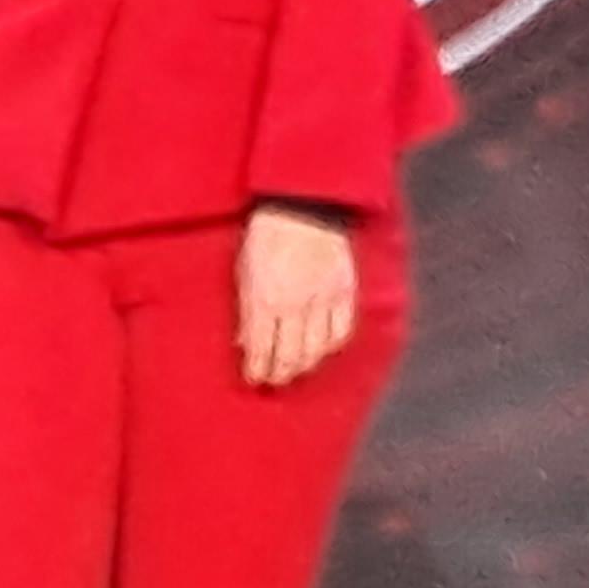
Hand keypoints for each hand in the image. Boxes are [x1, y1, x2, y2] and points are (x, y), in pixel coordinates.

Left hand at [235, 205, 363, 390]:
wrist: (302, 206)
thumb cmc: (266, 235)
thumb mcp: (244, 271)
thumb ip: (246, 311)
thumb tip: (244, 343)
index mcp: (265, 300)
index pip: (262, 350)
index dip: (258, 371)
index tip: (254, 380)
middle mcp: (295, 306)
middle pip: (290, 356)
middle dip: (280, 374)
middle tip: (275, 381)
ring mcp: (322, 300)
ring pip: (317, 350)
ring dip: (305, 365)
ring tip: (297, 370)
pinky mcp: (344, 292)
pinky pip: (342, 331)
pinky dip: (331, 346)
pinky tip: (323, 349)